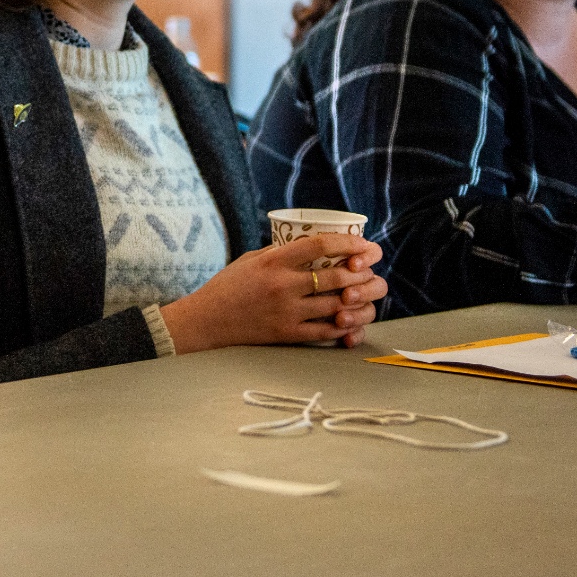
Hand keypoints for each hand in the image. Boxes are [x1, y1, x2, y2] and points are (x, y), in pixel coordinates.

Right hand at [160, 233, 387, 352]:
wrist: (205, 320)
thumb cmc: (227, 286)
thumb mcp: (251, 259)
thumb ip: (281, 252)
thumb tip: (313, 245)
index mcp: (273, 261)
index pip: (319, 245)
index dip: (348, 242)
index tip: (363, 243)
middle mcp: (283, 285)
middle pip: (335, 276)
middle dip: (361, 271)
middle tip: (371, 267)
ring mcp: (287, 311)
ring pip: (336, 304)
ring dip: (357, 298)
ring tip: (365, 291)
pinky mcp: (287, 333)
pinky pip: (325, 331)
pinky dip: (343, 325)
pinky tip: (350, 318)